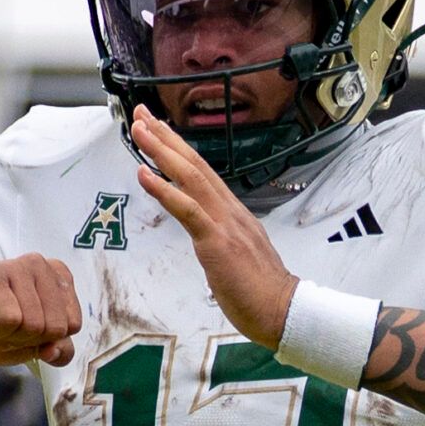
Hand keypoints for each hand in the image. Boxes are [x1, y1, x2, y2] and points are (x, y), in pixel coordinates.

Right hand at [0, 254, 82, 367]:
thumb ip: (59, 350)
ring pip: (33, 325)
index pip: (72, 324)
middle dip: (27, 338)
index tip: (23, 325)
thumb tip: (55, 350)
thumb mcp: (35, 347)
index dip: (45, 338)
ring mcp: (16, 266)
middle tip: (5, 324)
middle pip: (55, 327)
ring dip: (8, 335)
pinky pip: (10, 320)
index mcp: (60, 277)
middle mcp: (41, 264)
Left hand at [131, 106, 297, 348]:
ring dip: (162, 152)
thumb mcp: (239, 255)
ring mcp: (225, 224)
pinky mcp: (218, 242)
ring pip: (191, 178)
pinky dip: (164, 190)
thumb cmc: (261, 291)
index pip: (202, 173)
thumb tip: (210, 234)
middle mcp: (230, 211)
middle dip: (166, 138)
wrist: (284, 311)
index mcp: (234, 213)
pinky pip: (188, 210)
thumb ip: (224, 238)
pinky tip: (144, 174)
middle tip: (141, 114)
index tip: (158, 128)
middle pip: (195, 165)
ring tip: (140, 131)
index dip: (179, 148)